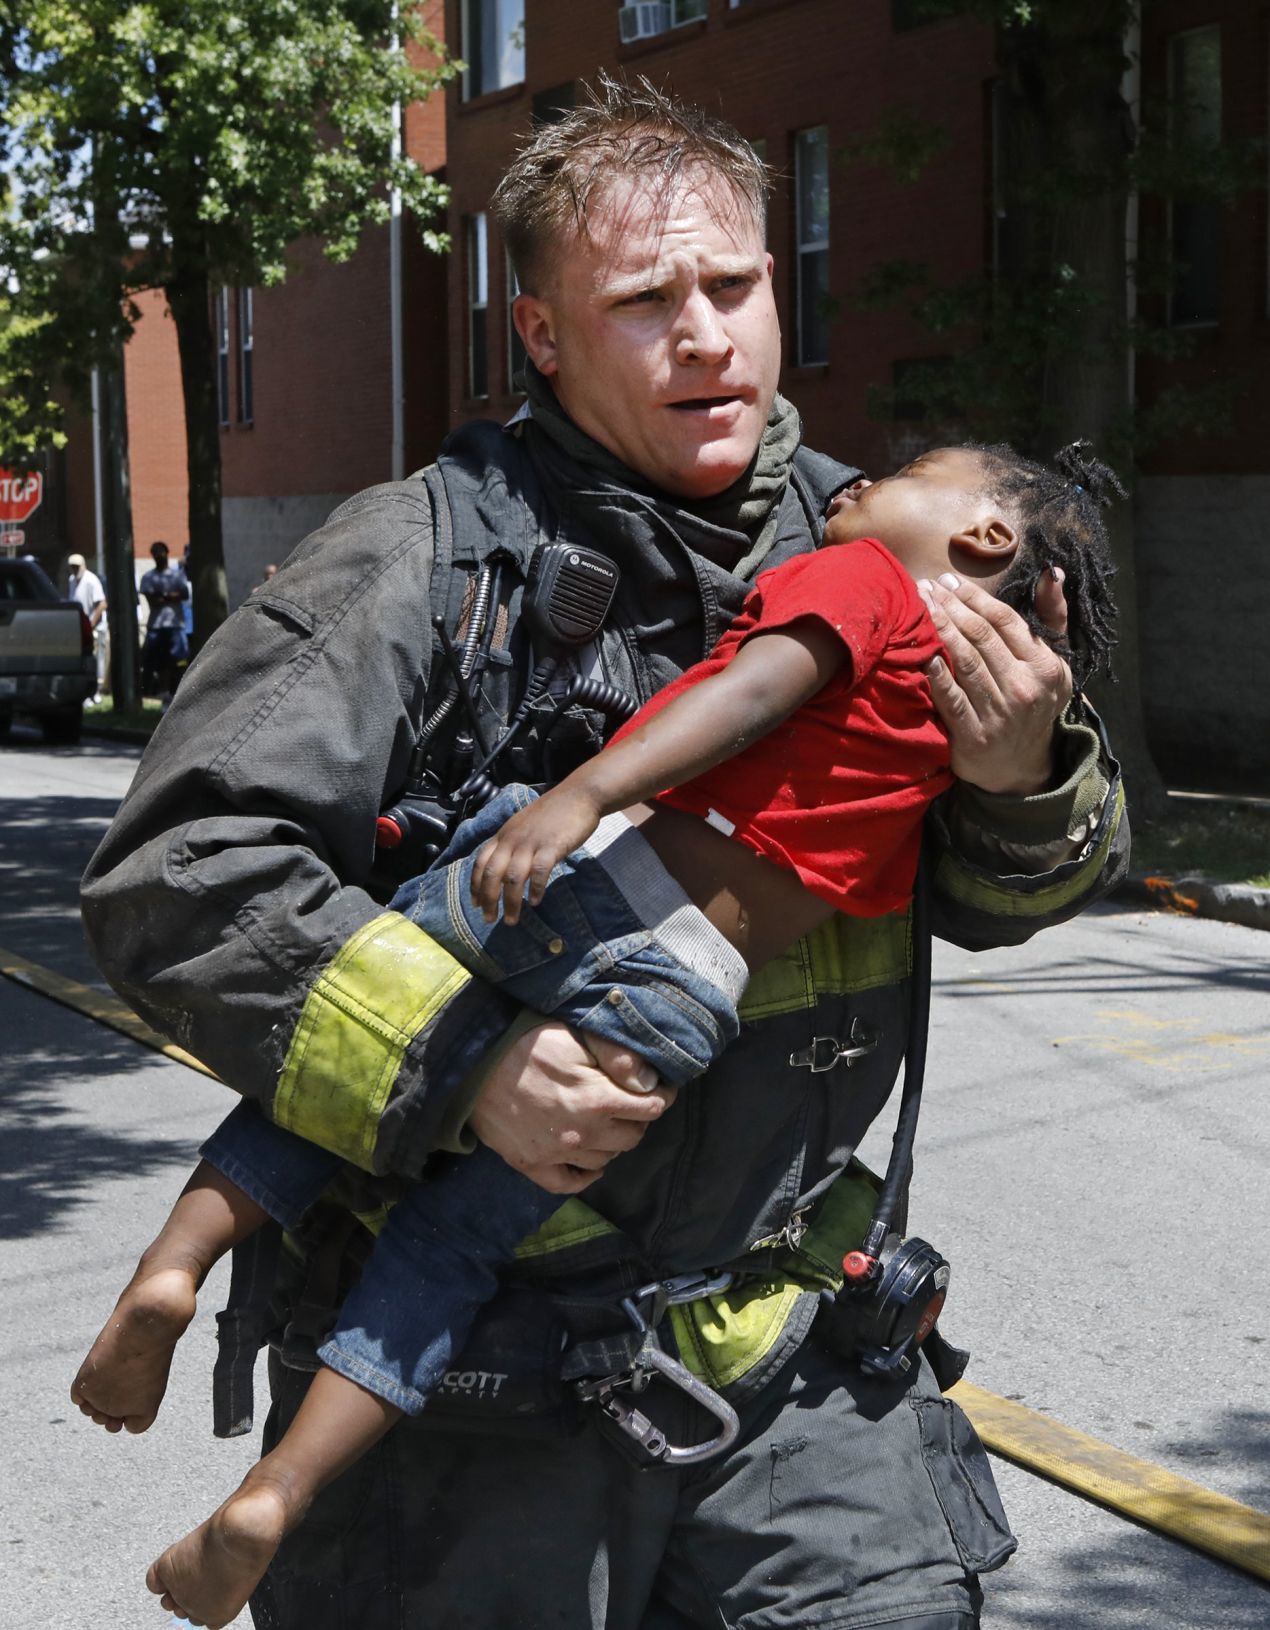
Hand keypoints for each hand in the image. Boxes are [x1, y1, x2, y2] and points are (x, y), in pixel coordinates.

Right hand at [468, 1022, 675, 1192]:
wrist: (473, 1065)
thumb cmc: (527, 1043)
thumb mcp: (576, 1036)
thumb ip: (617, 1056)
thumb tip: (650, 1080)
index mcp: (598, 1100)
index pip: (650, 1108)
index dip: (660, 1097)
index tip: (660, 1090)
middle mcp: (582, 1134)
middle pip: (632, 1137)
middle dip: (638, 1119)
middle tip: (631, 1104)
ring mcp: (556, 1154)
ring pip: (605, 1161)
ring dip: (613, 1144)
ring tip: (607, 1126)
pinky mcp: (532, 1165)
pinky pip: (569, 1184)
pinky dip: (585, 1177)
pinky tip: (591, 1164)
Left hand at [471, 787, 601, 923]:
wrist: (579, 795)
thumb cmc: (553, 813)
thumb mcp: (523, 826)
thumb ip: (513, 844)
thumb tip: (505, 867)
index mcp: (504, 835)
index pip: (481, 862)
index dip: (475, 885)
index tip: (476, 903)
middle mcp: (512, 839)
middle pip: (492, 873)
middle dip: (488, 899)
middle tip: (489, 919)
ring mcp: (531, 843)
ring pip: (512, 877)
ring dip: (510, 902)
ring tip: (511, 919)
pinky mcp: (551, 846)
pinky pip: (539, 872)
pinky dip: (535, 888)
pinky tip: (535, 901)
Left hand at [920, 570, 1072, 795]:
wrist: (1020, 767)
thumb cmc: (1033, 703)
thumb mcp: (1054, 664)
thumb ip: (1053, 618)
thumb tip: (1052, 573)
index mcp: (1045, 667)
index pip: (1005, 621)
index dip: (974, 597)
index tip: (949, 581)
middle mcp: (1025, 688)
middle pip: (981, 636)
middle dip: (951, 606)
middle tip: (925, 586)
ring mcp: (999, 713)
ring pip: (965, 662)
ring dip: (940, 629)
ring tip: (919, 607)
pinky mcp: (973, 736)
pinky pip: (952, 700)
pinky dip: (938, 677)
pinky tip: (924, 655)